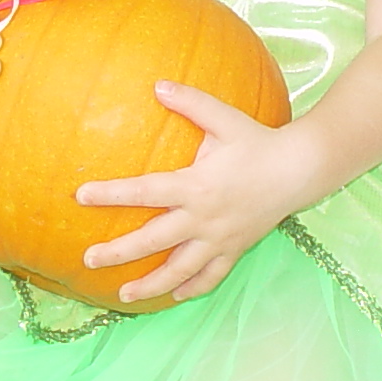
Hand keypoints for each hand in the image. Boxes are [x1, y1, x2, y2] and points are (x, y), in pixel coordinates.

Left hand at [75, 83, 319, 304]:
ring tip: (123, 295)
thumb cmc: (258, 142)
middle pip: (154, 241)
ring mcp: (220, 239)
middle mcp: (204, 218)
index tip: (81, 196)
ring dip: (151, 284)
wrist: (300, 170)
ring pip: (180, 270)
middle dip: (119, 253)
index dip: (112, 194)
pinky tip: (173, 295)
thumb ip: (191, 102)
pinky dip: (191, 288)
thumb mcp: (224, 118)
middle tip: (87, 260)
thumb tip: (157, 84)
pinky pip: (211, 277)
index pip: (145, 192)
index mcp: (195, 186)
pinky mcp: (235, 250)